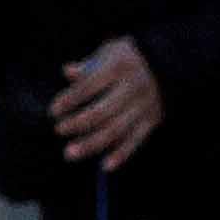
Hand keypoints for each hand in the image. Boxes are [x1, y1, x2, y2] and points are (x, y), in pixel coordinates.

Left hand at [52, 37, 164, 168]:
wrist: (166, 62)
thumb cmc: (125, 58)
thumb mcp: (108, 52)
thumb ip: (88, 65)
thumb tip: (67, 72)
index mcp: (119, 67)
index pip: (89, 86)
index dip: (70, 100)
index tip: (53, 111)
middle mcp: (133, 87)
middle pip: (102, 111)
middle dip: (78, 124)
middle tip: (58, 130)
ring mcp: (144, 105)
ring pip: (116, 130)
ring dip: (91, 144)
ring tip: (69, 154)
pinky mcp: (153, 119)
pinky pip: (136, 140)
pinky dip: (121, 154)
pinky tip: (105, 166)